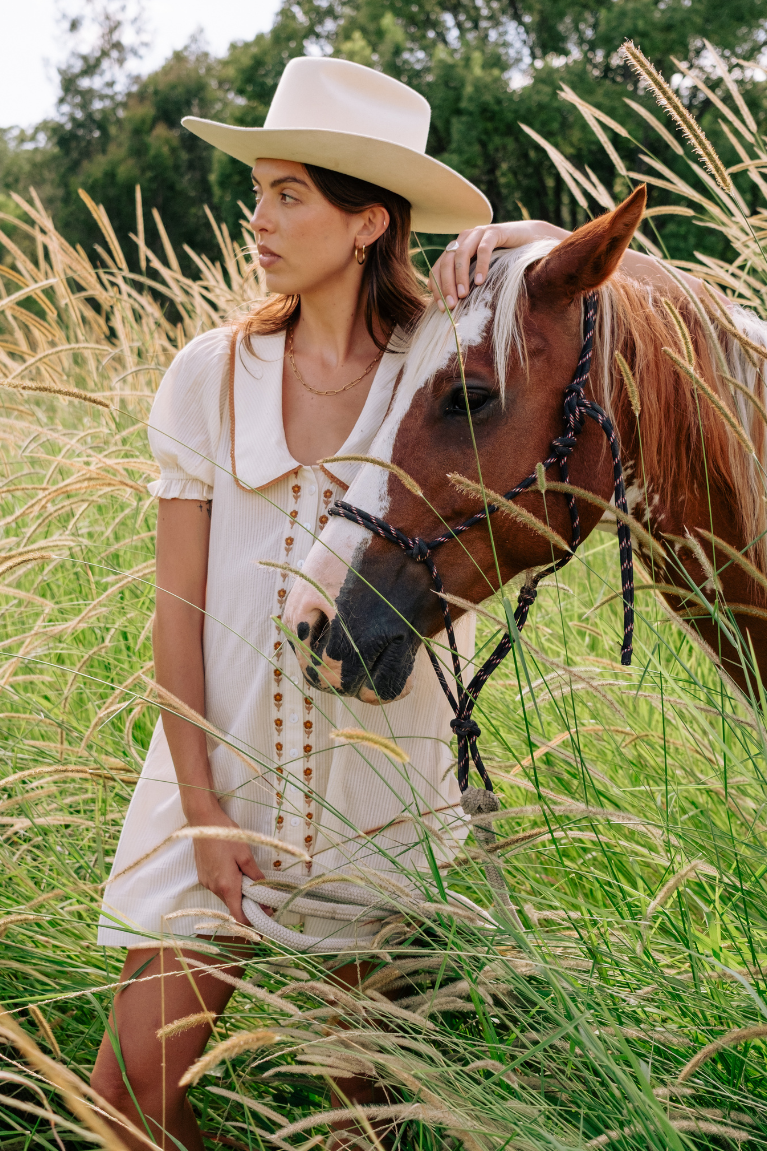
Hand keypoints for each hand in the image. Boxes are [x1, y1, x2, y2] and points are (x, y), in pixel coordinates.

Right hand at [188, 801, 265, 924]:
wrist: (203, 821)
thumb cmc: (226, 836)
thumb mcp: (245, 855)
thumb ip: (255, 876)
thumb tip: (266, 891)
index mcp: (227, 886)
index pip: (238, 916)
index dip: (252, 920)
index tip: (265, 915)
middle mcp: (214, 888)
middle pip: (232, 905)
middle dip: (247, 903)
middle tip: (262, 894)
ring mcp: (206, 882)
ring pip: (225, 895)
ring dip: (237, 892)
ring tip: (248, 878)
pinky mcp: (202, 875)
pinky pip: (217, 886)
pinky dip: (227, 885)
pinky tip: (233, 871)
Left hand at [428, 220, 565, 310]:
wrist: (529, 239)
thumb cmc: (504, 260)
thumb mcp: (481, 272)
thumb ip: (466, 281)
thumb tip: (451, 305)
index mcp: (456, 248)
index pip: (438, 267)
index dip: (437, 287)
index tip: (441, 308)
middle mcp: (464, 239)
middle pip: (447, 262)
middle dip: (446, 285)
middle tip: (451, 305)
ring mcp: (478, 233)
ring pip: (461, 254)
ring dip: (460, 276)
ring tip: (463, 295)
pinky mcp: (494, 232)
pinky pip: (483, 249)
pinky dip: (481, 266)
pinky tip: (481, 281)